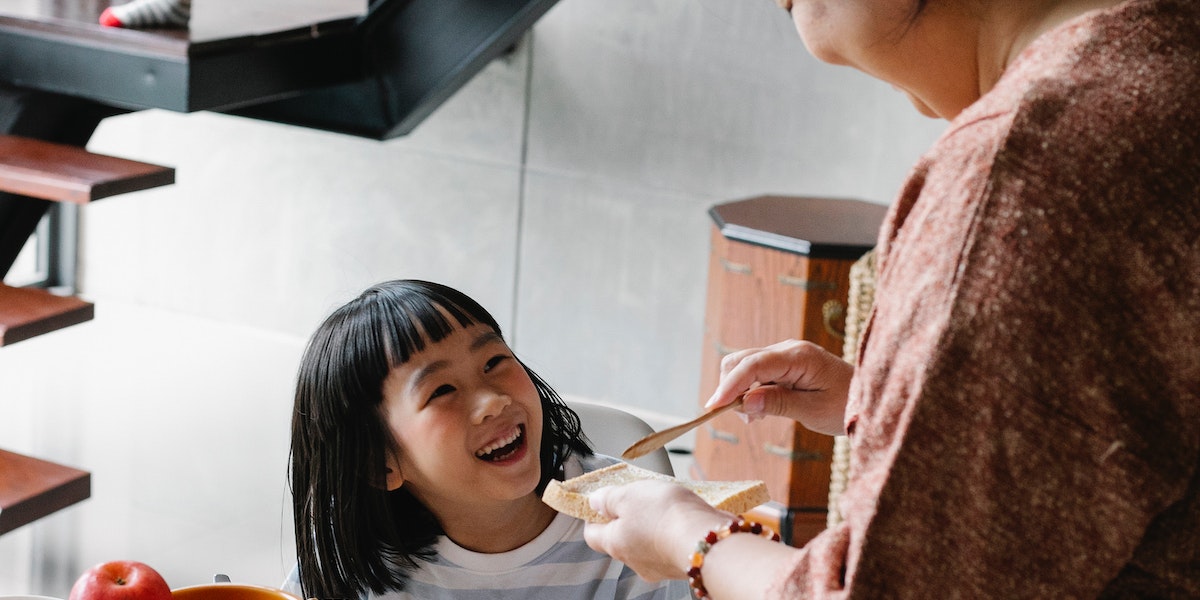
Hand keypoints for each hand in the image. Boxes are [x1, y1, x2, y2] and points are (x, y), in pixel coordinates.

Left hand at [583, 481, 731, 580]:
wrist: (709, 540)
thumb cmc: (667, 516)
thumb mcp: (629, 495)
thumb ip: (608, 498)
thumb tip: (595, 501)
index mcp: (615, 544)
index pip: (593, 534)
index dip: (595, 516)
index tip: (602, 502)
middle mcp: (634, 561)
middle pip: (622, 538)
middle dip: (629, 518)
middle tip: (640, 498)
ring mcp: (659, 567)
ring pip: (648, 543)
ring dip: (654, 526)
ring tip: (667, 506)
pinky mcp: (681, 565)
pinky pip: (671, 546)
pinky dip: (674, 533)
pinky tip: (684, 519)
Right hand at [705, 339, 851, 435]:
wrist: (869, 399)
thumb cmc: (847, 405)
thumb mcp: (813, 411)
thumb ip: (778, 403)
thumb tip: (743, 403)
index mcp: (799, 356)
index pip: (754, 364)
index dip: (730, 384)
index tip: (714, 406)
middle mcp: (789, 349)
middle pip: (742, 360)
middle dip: (730, 387)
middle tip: (740, 418)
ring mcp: (785, 355)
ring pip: (745, 365)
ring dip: (739, 390)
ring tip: (753, 418)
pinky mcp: (785, 364)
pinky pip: (757, 373)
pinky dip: (750, 390)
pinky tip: (760, 410)